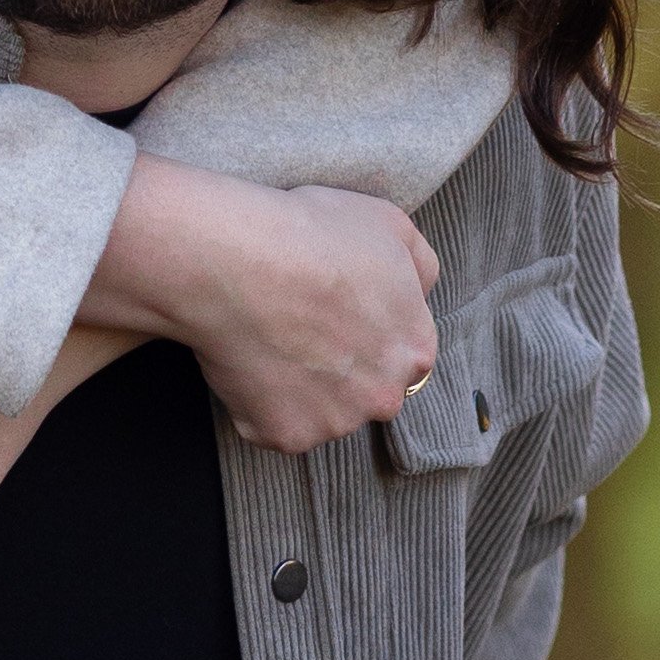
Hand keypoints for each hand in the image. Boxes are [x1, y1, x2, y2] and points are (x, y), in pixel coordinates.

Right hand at [84, 155, 437, 453]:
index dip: (367, 333)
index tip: (335, 315)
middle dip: (341, 373)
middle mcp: (385, 394)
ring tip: (268, 341)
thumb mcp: (389, 224)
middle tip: (300, 330)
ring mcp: (335, 421)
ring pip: (321, 414)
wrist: (239, 262)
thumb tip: (420, 291)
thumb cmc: (311, 235)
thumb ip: (419, 266)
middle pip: (366, 393)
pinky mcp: (286, 435)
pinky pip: (271, 426)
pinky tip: (245, 362)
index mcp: (415, 348)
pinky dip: (256, 404)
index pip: (402, 354)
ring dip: (299, 390)